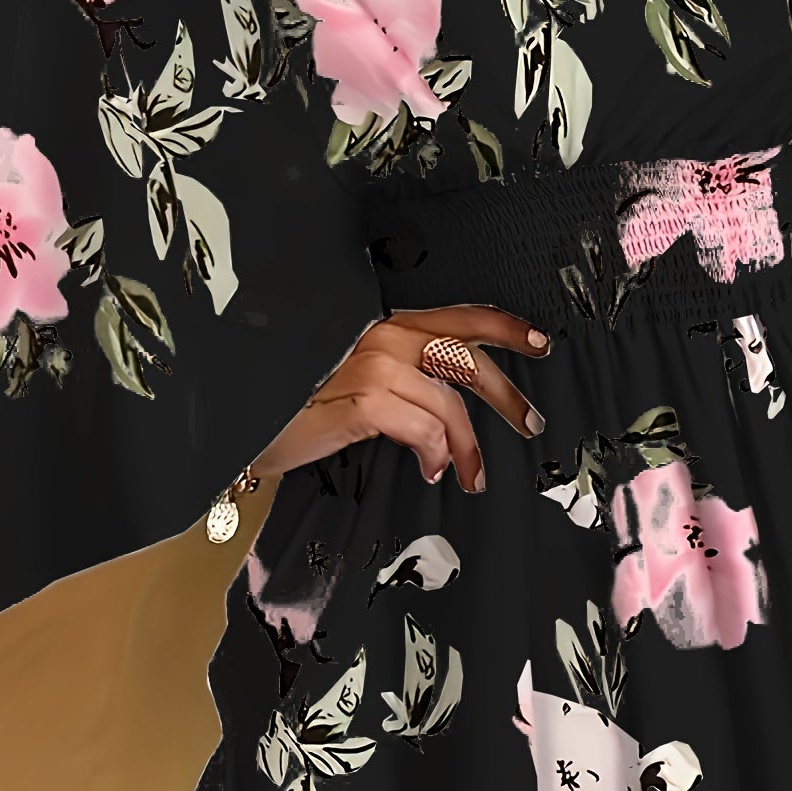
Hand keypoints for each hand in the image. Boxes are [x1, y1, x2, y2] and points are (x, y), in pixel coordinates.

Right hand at [250, 304, 551, 492]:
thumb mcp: (358, 380)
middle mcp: (383, 336)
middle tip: (530, 422)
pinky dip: (436, 452)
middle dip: (506, 394)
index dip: (504, 327)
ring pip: (450, 403)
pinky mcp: (364, 400)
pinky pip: (424, 429)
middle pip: (466, 358)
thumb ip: (405, 380)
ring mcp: (374, 366)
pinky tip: (433, 469)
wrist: (250, 422)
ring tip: (473, 474)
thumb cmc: (302, 404)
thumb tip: (454, 408)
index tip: (540, 342)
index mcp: (386, 326)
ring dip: (469, 445)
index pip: (457, 316)